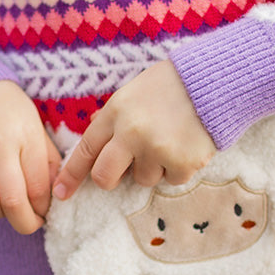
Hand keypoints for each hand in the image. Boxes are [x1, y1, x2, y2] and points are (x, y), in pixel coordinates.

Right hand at [0, 81, 61, 234]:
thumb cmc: (10, 113)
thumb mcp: (36, 128)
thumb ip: (47, 161)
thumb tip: (55, 197)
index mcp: (27, 136)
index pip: (38, 188)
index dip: (42, 210)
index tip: (43, 213)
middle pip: (13, 201)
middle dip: (24, 223)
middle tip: (28, 224)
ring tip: (4, 207)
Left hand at [52, 60, 214, 200]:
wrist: (214, 82)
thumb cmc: (170, 85)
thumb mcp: (132, 93)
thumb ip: (112, 117)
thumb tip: (93, 134)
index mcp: (116, 112)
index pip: (86, 149)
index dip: (71, 174)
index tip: (60, 193)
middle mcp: (131, 133)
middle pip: (105, 177)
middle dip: (109, 179)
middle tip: (123, 171)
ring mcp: (157, 150)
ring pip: (143, 179)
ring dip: (153, 166)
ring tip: (169, 138)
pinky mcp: (182, 163)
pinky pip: (171, 180)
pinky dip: (178, 167)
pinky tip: (186, 143)